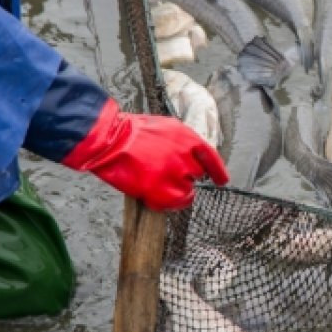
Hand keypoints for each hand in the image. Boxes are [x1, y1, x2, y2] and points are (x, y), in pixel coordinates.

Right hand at [62, 100, 228, 210]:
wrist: (110, 140)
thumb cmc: (133, 132)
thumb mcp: (166, 128)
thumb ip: (182, 143)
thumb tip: (190, 159)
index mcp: (188, 138)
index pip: (210, 158)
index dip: (217, 171)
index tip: (222, 181)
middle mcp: (185, 156)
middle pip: (196, 176)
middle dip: (185, 177)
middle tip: (165, 173)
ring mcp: (173, 173)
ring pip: (186, 192)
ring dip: (176, 191)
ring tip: (157, 182)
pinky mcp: (158, 189)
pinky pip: (171, 203)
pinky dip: (165, 203)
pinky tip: (153, 194)